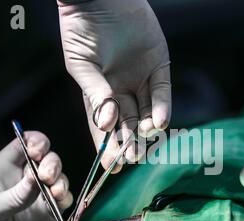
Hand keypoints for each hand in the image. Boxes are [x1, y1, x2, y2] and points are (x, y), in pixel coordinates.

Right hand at [58, 0, 170, 170]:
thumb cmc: (81, 30)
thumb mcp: (82, 65)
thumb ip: (95, 94)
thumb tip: (105, 123)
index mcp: (100, 94)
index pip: (105, 127)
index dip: (108, 146)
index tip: (110, 167)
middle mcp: (122, 91)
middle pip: (127, 124)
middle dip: (128, 143)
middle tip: (129, 159)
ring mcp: (141, 80)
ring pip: (146, 112)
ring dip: (146, 130)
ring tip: (144, 142)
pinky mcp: (159, 67)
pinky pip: (162, 92)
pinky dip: (162, 108)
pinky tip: (158, 123)